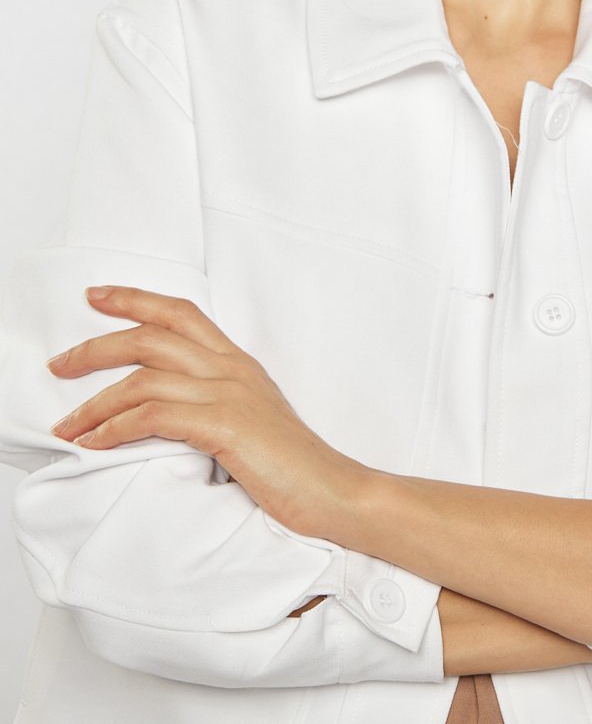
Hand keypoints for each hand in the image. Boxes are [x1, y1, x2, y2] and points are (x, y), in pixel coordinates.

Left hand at [47, 285, 360, 533]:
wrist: (336, 494)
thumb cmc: (294, 470)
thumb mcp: (251, 424)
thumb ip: (214, 406)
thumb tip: (162, 413)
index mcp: (239, 364)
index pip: (182, 313)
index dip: (136, 299)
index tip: (97, 295)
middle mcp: (233, 369)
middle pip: (153, 335)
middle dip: (97, 345)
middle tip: (59, 363)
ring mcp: (231, 394)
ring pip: (144, 376)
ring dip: (94, 402)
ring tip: (67, 426)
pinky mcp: (226, 425)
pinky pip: (154, 414)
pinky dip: (115, 428)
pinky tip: (95, 443)